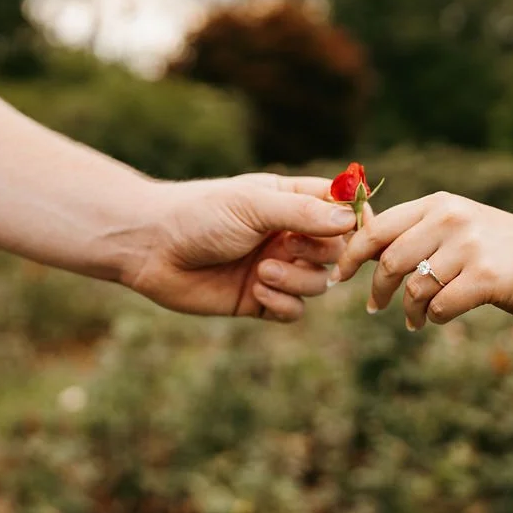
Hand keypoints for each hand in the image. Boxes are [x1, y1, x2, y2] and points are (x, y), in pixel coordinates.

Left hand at [121, 173, 356, 321]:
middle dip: (322, 254)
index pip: (341, 207)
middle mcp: (288, 235)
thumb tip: (350, 220)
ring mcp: (277, 268)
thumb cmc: (199, 214)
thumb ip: (302, 213)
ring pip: (319, 283)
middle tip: (291, 248)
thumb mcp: (253, 206)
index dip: (356, 219)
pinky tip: (258, 292)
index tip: (361, 229)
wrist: (150, 248)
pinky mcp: (260, 300)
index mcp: (291, 201)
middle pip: (337, 250)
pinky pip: (295, 310)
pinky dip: (284, 304)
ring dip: (298, 281)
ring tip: (264, 272)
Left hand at [333, 192, 512, 329]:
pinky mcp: (487, 276)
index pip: (378, 227)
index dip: (352, 254)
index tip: (339, 275)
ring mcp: (470, 246)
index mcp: (438, 204)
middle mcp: (451, 218)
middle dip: (376, 289)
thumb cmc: (502, 247)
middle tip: (374, 307)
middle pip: (390, 260)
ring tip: (415, 320)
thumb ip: (418, 233)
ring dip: (410, 311)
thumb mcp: (459, 225)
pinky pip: (440, 306)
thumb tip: (363, 249)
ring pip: (415, 288)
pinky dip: (435, 318)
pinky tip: (440, 318)